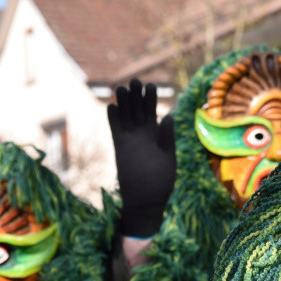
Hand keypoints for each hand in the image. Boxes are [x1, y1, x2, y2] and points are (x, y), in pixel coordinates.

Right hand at [109, 78, 175, 237]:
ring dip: (123, 103)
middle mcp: (141, 136)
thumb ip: (167, 138)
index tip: (151, 86)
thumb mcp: (168, 157)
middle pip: (137, 111)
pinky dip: (114, 120)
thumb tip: (168, 117)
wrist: (147, 200)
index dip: (150, 99)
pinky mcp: (119, 149)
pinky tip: (112, 107)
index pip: (152, 113)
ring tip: (121, 88)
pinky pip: (115, 131)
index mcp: (156, 136)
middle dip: (136, 96)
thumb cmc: (161, 181)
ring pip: (125, 117)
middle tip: (136, 80)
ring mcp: (129, 141)